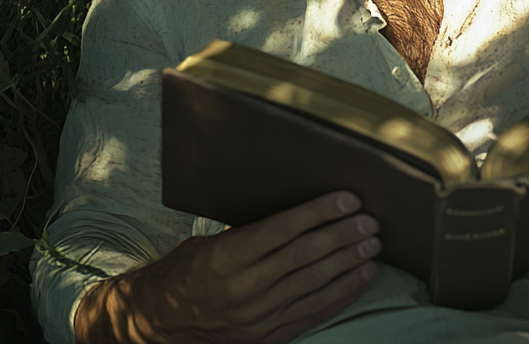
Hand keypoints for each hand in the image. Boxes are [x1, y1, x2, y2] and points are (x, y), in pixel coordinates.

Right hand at [74, 191, 380, 343]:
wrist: (155, 324)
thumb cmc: (183, 273)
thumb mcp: (208, 244)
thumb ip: (249, 232)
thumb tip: (296, 212)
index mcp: (227, 258)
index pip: (284, 229)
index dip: (320, 212)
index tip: (349, 198)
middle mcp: (244, 288)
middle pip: (306, 256)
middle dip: (343, 235)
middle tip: (371, 220)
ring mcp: (258, 317)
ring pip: (314, 284)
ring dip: (349, 262)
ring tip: (373, 244)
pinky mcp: (267, 336)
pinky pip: (313, 312)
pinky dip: (342, 293)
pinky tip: (361, 276)